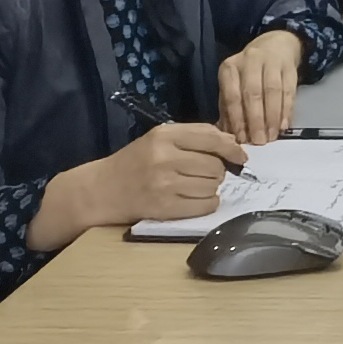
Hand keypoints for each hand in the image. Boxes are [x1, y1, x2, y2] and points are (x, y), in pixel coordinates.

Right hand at [42, 120, 243, 245]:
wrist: (102, 190)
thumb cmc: (134, 162)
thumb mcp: (159, 139)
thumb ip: (194, 136)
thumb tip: (232, 142)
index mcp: (164, 135)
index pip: (211, 137)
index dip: (232, 148)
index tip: (241, 156)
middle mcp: (165, 157)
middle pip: (214, 165)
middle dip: (217, 171)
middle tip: (205, 174)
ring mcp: (165, 184)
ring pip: (212, 186)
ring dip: (211, 188)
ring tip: (195, 186)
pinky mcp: (165, 208)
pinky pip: (204, 206)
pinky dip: (207, 204)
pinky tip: (196, 199)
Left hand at [218, 33, 304, 145]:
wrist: (275, 45)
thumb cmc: (249, 72)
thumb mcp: (234, 85)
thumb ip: (229, 109)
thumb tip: (228, 136)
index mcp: (230, 68)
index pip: (232, 96)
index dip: (237, 119)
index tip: (242, 140)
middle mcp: (249, 61)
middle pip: (252, 94)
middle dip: (255, 121)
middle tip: (259, 142)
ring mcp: (271, 61)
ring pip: (272, 92)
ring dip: (272, 118)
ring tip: (271, 136)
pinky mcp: (289, 66)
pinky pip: (288, 90)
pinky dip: (286, 110)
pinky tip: (284, 125)